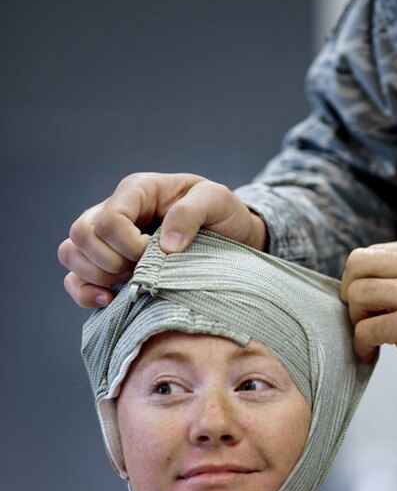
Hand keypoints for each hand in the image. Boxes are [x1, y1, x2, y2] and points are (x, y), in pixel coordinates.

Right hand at [60, 173, 268, 308]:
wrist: (231, 235)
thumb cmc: (222, 213)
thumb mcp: (217, 201)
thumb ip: (191, 213)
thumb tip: (167, 247)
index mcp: (137, 191)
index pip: (109, 219)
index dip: (128, 244)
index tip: (160, 254)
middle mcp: (113, 211)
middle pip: (81, 235)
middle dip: (111, 260)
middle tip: (145, 268)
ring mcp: (105, 238)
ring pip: (70, 254)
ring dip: (97, 275)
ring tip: (132, 281)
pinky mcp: (105, 264)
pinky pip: (74, 279)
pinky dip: (85, 293)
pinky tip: (110, 300)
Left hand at [340, 241, 396, 399]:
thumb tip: (359, 279)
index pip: (373, 251)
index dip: (363, 278)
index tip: (373, 302)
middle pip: (358, 264)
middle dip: (351, 292)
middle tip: (362, 314)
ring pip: (357, 294)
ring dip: (356, 319)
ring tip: (371, 336)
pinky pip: (365, 329)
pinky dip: (361, 344)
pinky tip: (371, 353)